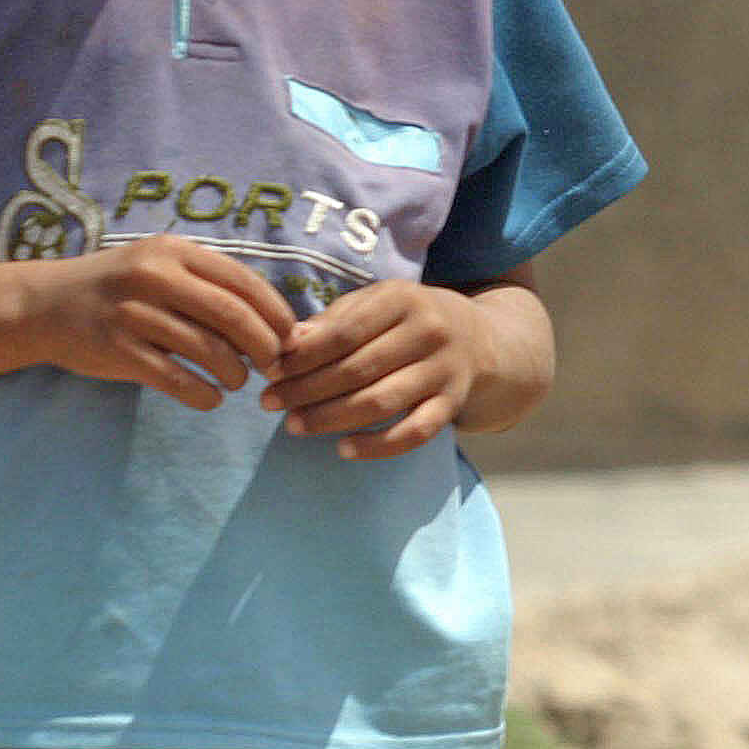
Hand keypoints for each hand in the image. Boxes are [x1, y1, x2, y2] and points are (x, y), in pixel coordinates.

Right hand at [30, 235, 294, 407]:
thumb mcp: (161, 266)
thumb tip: (275, 322)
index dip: (277, 314)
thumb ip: (209, 285)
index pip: (245, 282)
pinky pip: (176, 379)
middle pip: (233, 316)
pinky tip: (211, 399)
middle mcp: (155, 277)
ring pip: (208, 350)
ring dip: (235, 373)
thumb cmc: (119, 288)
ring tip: (238, 381)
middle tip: (273, 366)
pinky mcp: (117, 350)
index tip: (289, 337)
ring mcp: (133, 314)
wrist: (43, 305)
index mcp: (175, 252)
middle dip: (265, 346)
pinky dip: (203, 394)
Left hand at [260, 280, 499, 459]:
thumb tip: (287, 343)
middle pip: (358, 369)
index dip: (302, 356)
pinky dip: (378, 447)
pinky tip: (344, 449)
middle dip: (306, 389)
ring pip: (381, 402)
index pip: (344, 332)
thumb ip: (334, 321)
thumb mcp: (376, 303)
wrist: (479, 338)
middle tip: (270, 403)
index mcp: (404, 299)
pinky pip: (415, 432)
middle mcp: (429, 332)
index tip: (269, 372)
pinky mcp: (453, 404)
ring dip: (331, 418)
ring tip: (294, 425)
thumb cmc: (409, 318)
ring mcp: (444, 370)